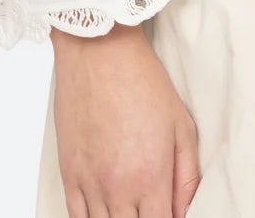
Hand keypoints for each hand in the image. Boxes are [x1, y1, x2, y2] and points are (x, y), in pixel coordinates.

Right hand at [49, 20, 200, 217]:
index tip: (167, 214)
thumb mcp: (181, 125)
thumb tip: (185, 212)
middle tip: (149, 208)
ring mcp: (90, 183)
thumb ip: (186, 177)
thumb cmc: (143, 82)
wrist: (100, 52)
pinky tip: (104, 212)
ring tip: (129, 207)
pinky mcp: (68, 173)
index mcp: (151, 178)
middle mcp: (118, 188)